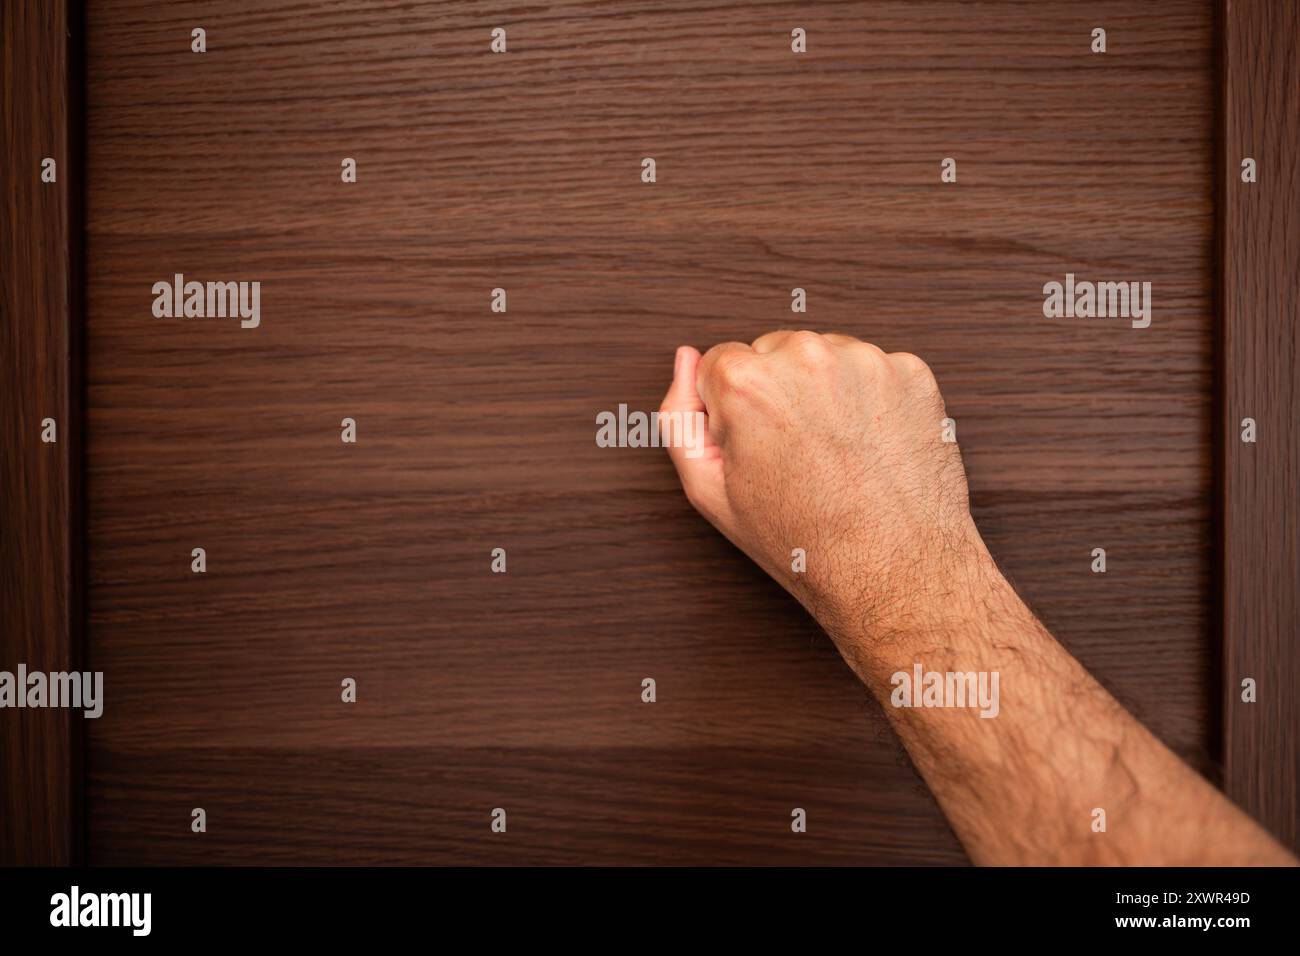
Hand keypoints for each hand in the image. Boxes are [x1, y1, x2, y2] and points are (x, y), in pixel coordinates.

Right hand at [661, 330, 997, 669]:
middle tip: (797, 455)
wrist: (894, 570)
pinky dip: (869, 400)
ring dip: (824, 391)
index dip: (733, 411)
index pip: (720, 362)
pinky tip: (868, 446)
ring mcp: (865, 361)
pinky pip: (873, 370)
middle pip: (773, 352)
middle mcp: (806, 357)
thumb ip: (681, 416)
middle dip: (779, 393)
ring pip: (824, 357)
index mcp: (748, 382)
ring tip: (835, 454)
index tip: (756, 446)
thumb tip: (687, 361)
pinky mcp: (910, 372)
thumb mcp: (710, 491)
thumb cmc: (804, 540)